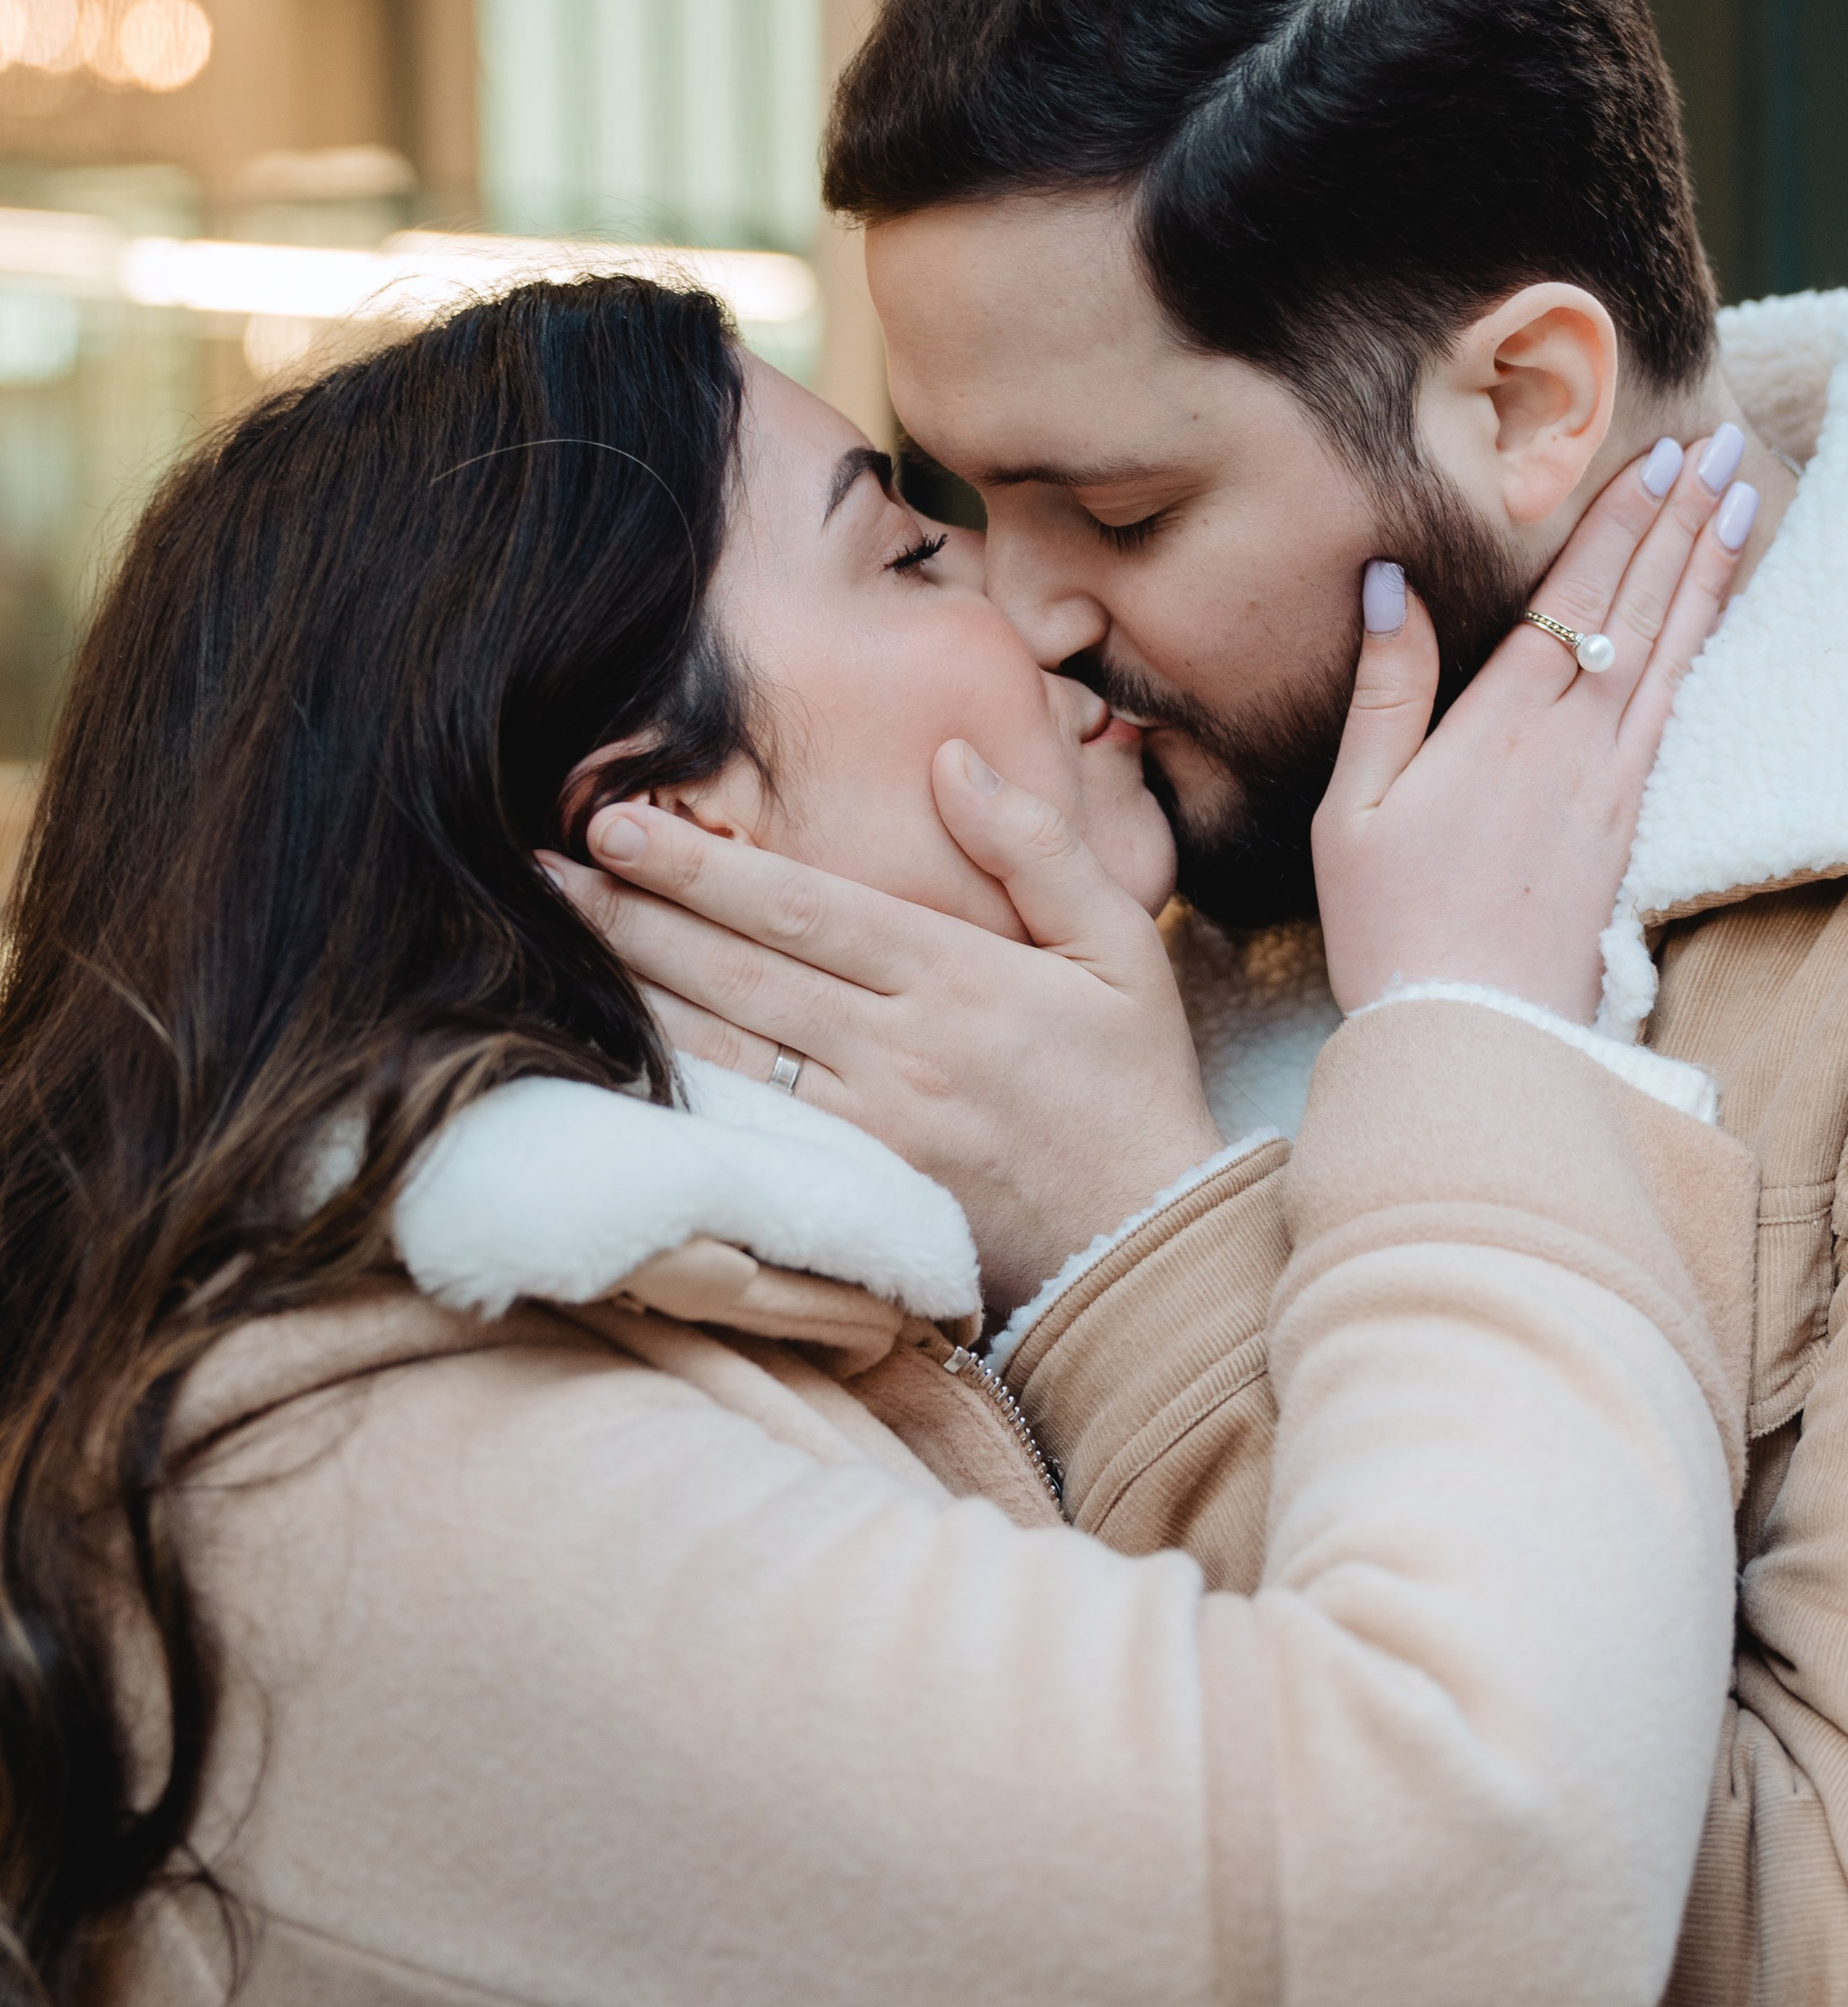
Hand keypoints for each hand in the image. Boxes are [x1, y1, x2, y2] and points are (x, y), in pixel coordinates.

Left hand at [545, 751, 1221, 1316]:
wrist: (1145, 1246)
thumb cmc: (1132, 1085)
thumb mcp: (1120, 945)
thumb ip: (1036, 846)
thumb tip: (953, 759)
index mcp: (957, 976)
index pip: (802, 908)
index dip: (701, 867)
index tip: (618, 825)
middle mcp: (900, 1049)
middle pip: (739, 971)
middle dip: (634, 916)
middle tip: (543, 872)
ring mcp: (869, 1127)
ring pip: (725, 1051)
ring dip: (632, 993)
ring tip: (552, 947)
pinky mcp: (853, 1191)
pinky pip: (744, 1129)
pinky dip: (673, 1087)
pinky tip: (614, 1055)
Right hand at [1314, 439, 1749, 1020]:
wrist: (1473, 1037)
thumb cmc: (1392, 926)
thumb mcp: (1352, 808)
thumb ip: (1385, 689)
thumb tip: (1388, 582)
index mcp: (1500, 728)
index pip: (1572, 598)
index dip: (1618, 523)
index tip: (1657, 456)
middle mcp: (1573, 745)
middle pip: (1639, 609)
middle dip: (1680, 521)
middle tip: (1720, 448)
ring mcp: (1614, 785)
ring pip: (1673, 653)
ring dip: (1709, 570)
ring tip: (1742, 499)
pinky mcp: (1633, 827)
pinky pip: (1680, 712)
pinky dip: (1704, 648)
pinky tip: (1719, 614)